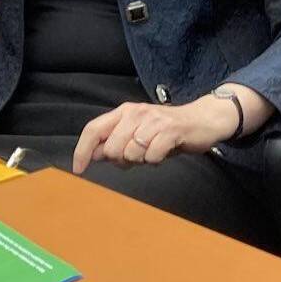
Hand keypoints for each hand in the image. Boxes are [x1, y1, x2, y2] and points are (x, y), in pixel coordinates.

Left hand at [71, 94, 240, 173]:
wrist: (202, 120)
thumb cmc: (167, 130)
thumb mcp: (137, 133)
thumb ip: (115, 141)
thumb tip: (94, 154)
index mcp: (123, 112)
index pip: (93, 129)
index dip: (82, 151)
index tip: (78, 169)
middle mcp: (135, 112)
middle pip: (111, 148)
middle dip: (121, 160)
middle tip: (138, 156)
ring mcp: (153, 120)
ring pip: (131, 153)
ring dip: (142, 160)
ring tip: (153, 151)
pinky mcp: (170, 130)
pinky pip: (152, 156)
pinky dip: (156, 160)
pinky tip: (163, 152)